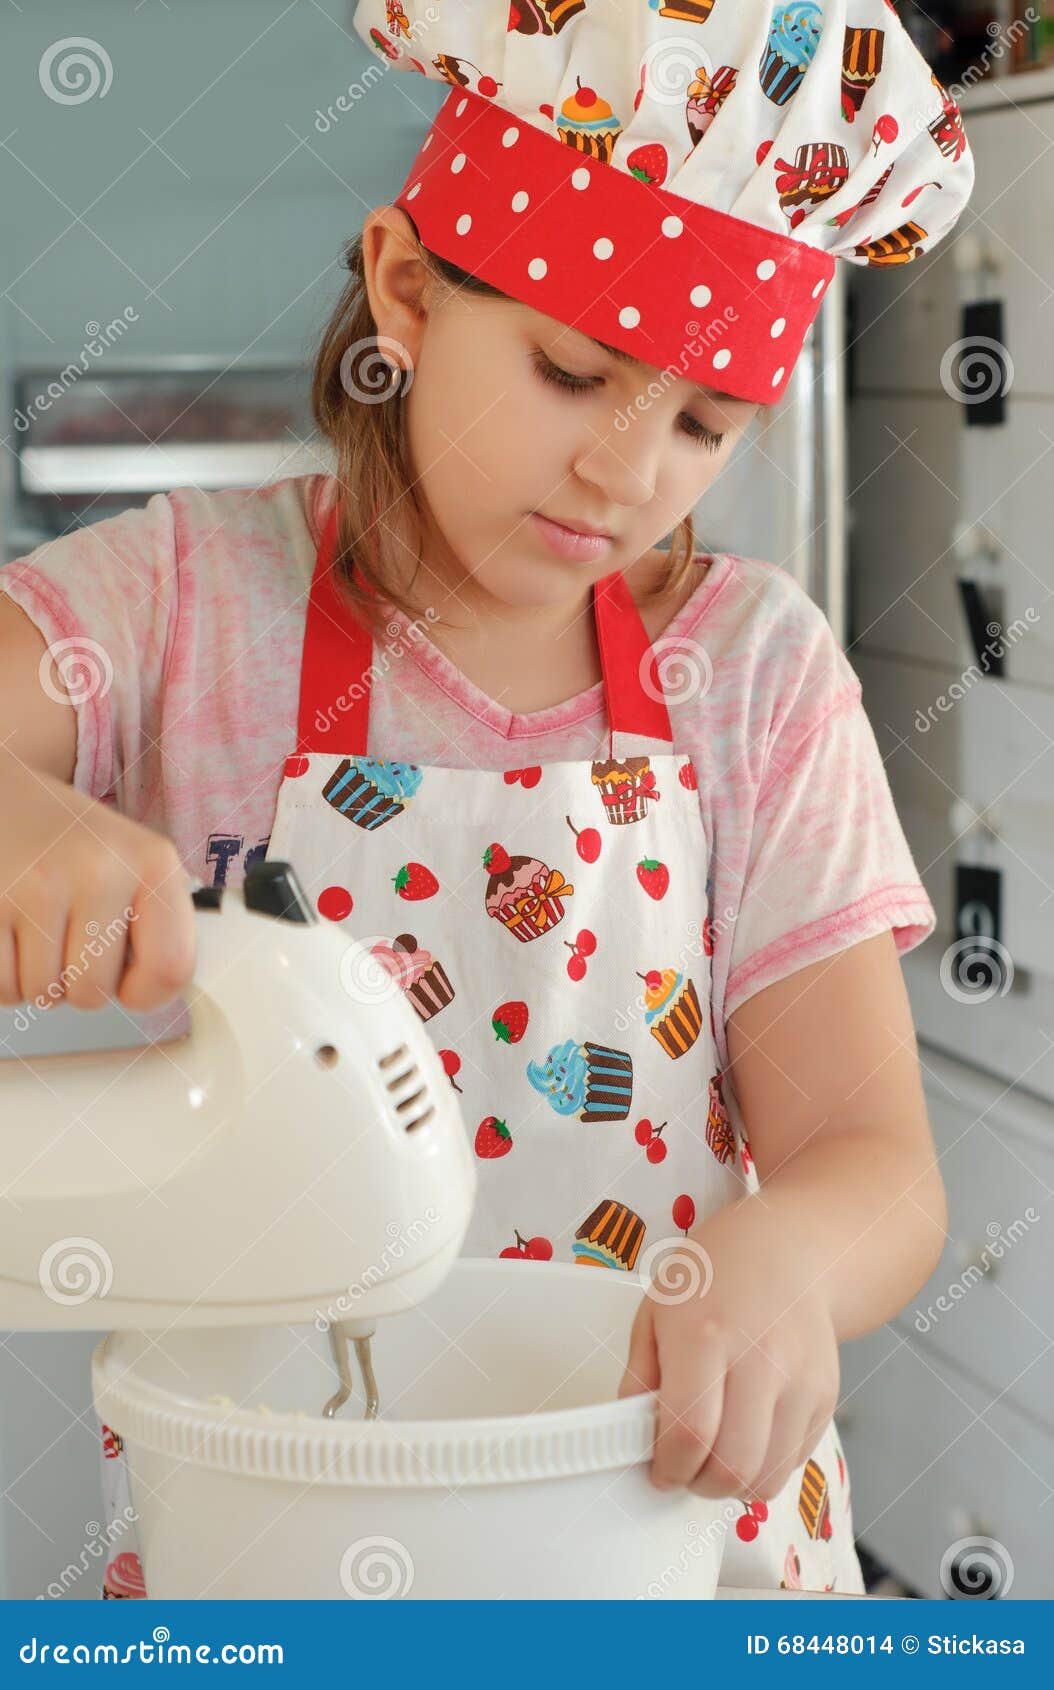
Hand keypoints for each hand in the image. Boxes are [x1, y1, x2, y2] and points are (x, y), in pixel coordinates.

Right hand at [0, 750, 195, 1014]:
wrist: (3, 796)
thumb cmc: (71, 840)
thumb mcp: (133, 862)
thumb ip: (157, 924)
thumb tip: (155, 992)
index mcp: (152, 861)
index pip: (170, 968)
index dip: (147, 993)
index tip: (128, 981)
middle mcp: (100, 869)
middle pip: (93, 993)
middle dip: (76, 983)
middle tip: (68, 938)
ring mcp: (38, 886)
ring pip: (42, 994)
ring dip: (37, 977)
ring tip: (37, 928)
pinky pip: (0, 987)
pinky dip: (3, 974)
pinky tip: (10, 931)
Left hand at [617, 1201, 839, 1500]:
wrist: (787, 1250)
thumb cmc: (712, 1276)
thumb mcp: (655, 1310)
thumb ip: (639, 1376)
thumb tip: (629, 1435)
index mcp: (706, 1335)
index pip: (687, 1433)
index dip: (667, 1467)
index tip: (657, 1467)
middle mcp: (761, 1360)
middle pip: (732, 1467)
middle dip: (699, 1484)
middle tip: (685, 1467)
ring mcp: (800, 1381)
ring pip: (768, 1477)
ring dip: (734, 1484)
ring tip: (715, 1455)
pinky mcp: (826, 1397)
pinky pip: (793, 1462)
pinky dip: (765, 1465)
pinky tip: (747, 1433)